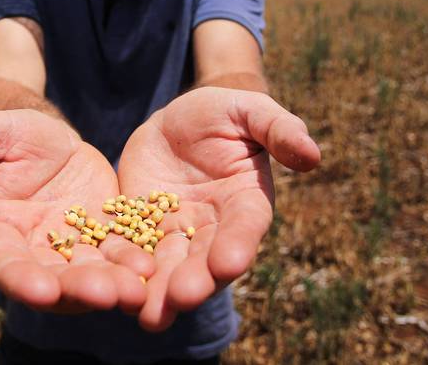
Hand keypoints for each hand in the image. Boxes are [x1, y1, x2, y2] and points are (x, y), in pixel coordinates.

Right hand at [0, 110, 153, 313]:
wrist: (51, 138)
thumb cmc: (12, 133)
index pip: (4, 264)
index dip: (22, 280)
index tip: (43, 291)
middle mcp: (33, 254)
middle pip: (54, 280)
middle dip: (80, 289)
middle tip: (108, 294)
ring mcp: (72, 253)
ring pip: (92, 275)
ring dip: (114, 285)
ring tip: (138, 287)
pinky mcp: (105, 242)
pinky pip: (121, 258)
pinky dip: (137, 264)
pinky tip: (156, 266)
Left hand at [117, 87, 319, 330]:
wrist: (177, 120)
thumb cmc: (224, 112)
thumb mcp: (250, 110)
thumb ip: (279, 129)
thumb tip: (313, 154)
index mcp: (246, 201)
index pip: (246, 227)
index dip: (239, 244)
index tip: (230, 263)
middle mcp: (215, 227)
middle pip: (207, 260)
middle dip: (196, 280)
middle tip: (182, 298)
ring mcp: (178, 232)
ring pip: (171, 267)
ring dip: (161, 293)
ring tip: (149, 317)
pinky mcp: (142, 229)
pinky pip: (134, 252)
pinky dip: (127, 273)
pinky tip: (114, 291)